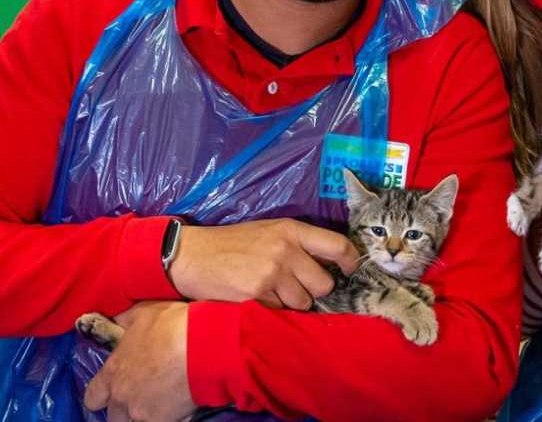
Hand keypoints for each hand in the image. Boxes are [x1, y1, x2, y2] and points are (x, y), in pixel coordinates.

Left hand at [83, 301, 192, 421]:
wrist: (202, 348)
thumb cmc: (171, 327)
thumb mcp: (143, 313)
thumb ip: (125, 320)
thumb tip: (117, 320)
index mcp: (113, 372)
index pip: (92, 397)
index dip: (99, 396)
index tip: (109, 392)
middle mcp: (122, 397)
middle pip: (113, 417)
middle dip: (123, 410)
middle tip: (139, 396)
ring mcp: (142, 412)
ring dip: (144, 413)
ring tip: (160, 401)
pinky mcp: (164, 421)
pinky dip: (169, 416)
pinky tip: (178, 404)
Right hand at [169, 218, 359, 309]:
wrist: (191, 255)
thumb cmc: (231, 243)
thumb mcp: (268, 231)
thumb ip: (298, 244)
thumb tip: (331, 262)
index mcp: (291, 230)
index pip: (337, 246)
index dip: (350, 261)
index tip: (350, 271)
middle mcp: (285, 250)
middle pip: (324, 283)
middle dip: (313, 290)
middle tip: (294, 286)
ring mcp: (272, 273)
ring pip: (304, 303)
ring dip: (292, 303)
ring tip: (270, 291)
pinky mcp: (257, 295)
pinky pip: (280, 312)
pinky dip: (272, 310)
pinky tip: (256, 298)